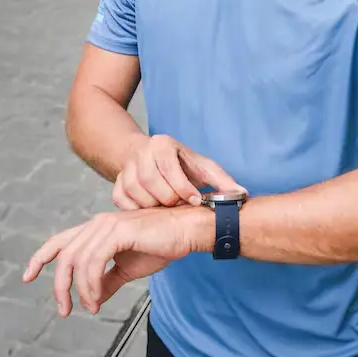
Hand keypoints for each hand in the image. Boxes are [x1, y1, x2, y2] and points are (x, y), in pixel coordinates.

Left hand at [22, 206, 209, 315]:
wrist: (186, 231)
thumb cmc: (161, 244)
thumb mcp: (128, 267)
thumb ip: (108, 280)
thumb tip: (93, 298)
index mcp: (97, 229)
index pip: (60, 241)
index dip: (40, 257)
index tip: (28, 275)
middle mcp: (97, 223)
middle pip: (63, 254)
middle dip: (59, 285)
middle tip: (65, 309)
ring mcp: (107, 225)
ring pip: (77, 260)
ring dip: (80, 289)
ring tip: (90, 306)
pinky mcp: (118, 231)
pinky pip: (94, 262)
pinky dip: (91, 283)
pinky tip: (98, 297)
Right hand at [114, 134, 244, 209]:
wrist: (149, 158)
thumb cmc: (180, 165)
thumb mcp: (202, 167)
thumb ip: (221, 181)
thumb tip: (241, 194)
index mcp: (162, 144)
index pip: (169, 167)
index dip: (183, 188)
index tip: (195, 201)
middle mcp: (141, 152)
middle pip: (150, 181)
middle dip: (168, 199)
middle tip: (180, 207)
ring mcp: (125, 167)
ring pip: (135, 192)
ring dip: (153, 206)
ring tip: (167, 209)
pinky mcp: (115, 183)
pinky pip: (121, 201)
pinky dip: (135, 210)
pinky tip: (150, 212)